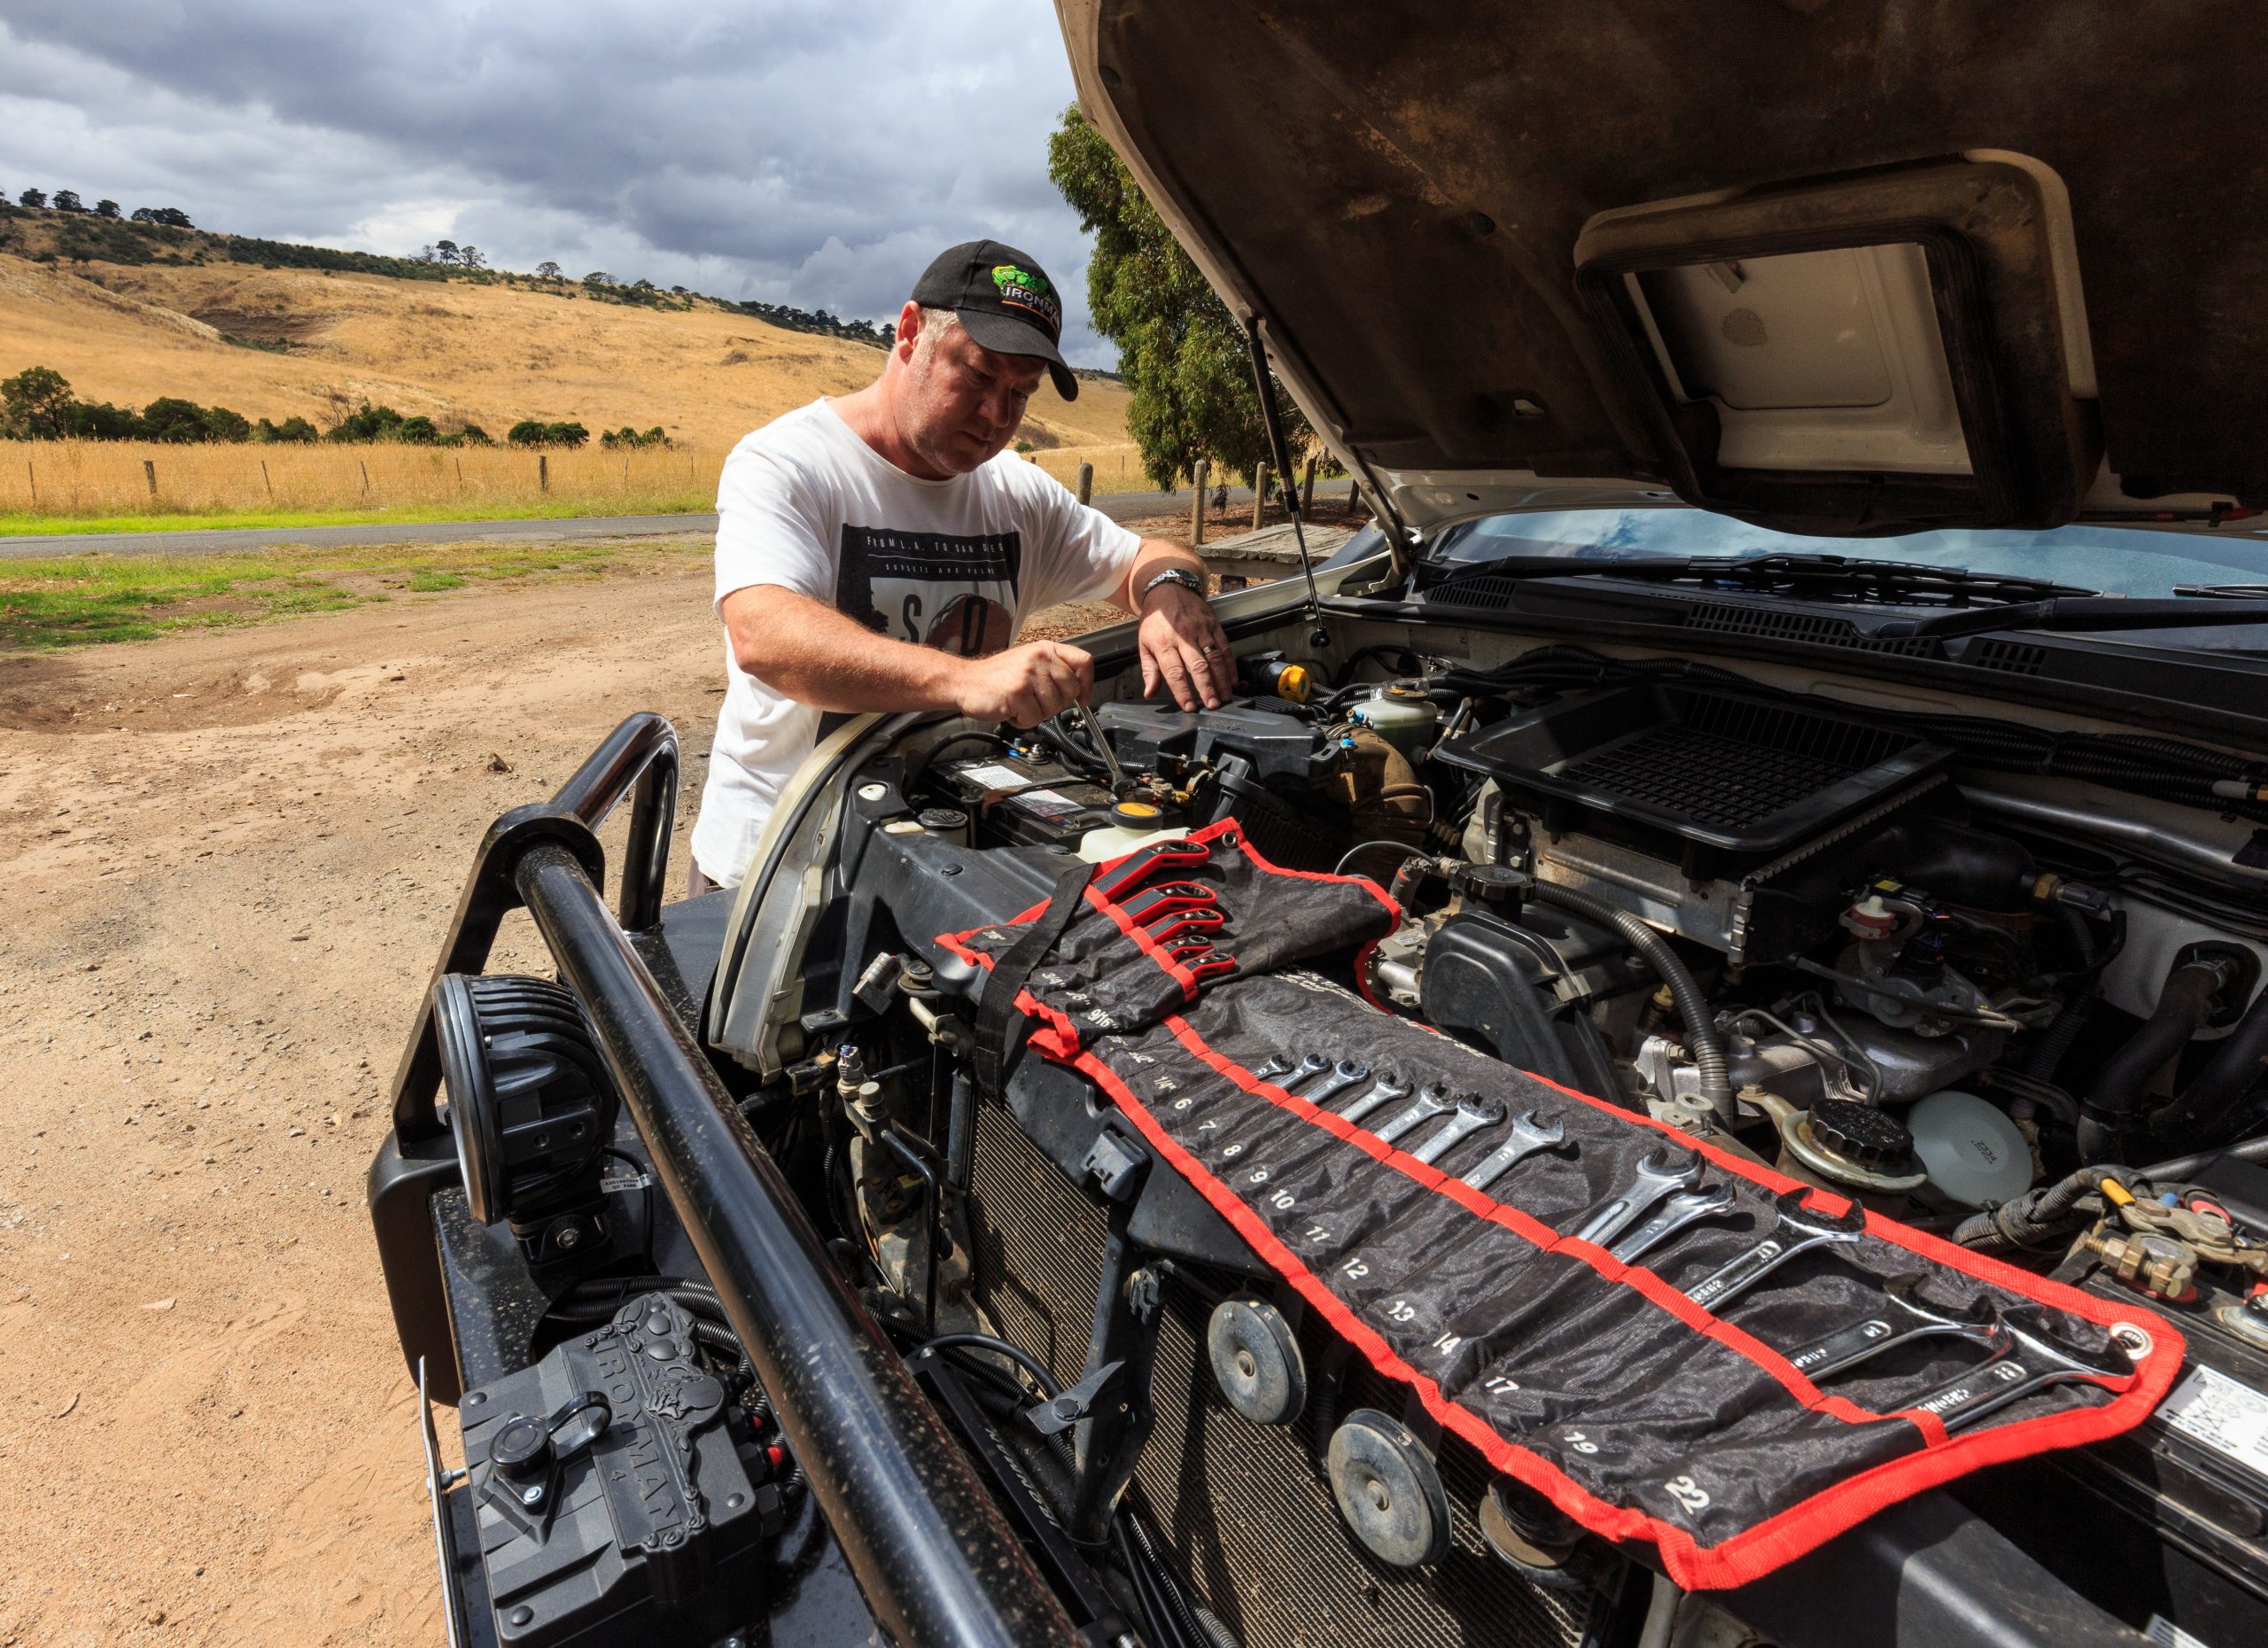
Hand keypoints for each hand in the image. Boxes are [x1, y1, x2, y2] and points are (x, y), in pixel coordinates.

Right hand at [951, 640, 1093, 726]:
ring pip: (1054, 707)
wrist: (964, 682)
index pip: (1084, 661)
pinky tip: (1010, 710)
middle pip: (1071, 690)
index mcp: (1045, 649)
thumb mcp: (1029, 662)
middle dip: (1056, 703)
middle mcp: (1040, 658)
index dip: (1087, 683)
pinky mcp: (1018, 692)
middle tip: (1035, 702)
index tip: (1083, 697)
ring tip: (1019, 704)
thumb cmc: (996, 677)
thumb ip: (1054, 670)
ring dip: (1037, 713)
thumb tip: (1080, 689)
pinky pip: (1034, 718)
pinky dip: (1022, 721)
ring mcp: (1029, 674)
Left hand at [1137, 582, 1231, 709]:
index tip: (1189, 706)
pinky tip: (1234, 680)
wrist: (1168, 589)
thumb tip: (1149, 693)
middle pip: (1198, 666)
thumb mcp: (1144, 643)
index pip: (1174, 672)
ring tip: (1226, 697)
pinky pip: (1225, 647)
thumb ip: (1149, 670)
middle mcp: (1183, 636)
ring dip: (1222, 680)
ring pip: (1215, 657)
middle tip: (1212, 705)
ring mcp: (1201, 630)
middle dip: (1207, 688)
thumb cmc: (1155, 620)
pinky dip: (1231, 665)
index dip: (1182, 691)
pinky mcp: (1213, 625)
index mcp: (1163, 643)